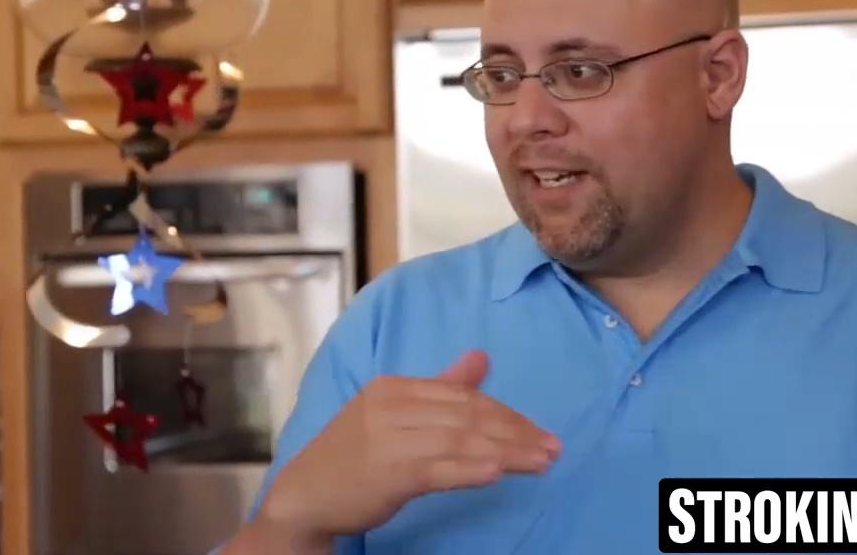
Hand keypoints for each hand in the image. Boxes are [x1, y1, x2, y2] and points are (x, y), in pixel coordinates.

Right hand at [257, 349, 561, 541]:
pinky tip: (498, 472)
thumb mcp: (394, 414)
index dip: (508, 414)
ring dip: (507, 452)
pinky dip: (470, 468)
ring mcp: (388, 438)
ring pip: (461, 440)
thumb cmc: (353, 457)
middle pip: (468, 415)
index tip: (540, 432)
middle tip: (552, 448)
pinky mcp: (386, 472)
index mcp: (396, 387)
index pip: (464, 397)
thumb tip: (481, 359)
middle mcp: (392, 405)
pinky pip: (437, 468)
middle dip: (516, 432)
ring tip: (542, 462)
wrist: (303, 496)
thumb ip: (439, 388)